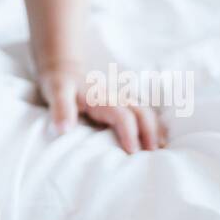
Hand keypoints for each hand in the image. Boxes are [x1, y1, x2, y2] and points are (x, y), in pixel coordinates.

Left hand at [39, 63, 167, 152]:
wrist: (64, 67)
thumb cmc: (60, 83)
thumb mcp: (56, 92)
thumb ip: (61, 109)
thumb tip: (63, 130)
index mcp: (103, 98)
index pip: (122, 115)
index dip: (129, 132)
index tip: (132, 152)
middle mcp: (117, 97)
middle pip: (141, 112)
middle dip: (150, 131)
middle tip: (155, 153)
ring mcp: (122, 98)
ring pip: (145, 111)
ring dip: (155, 128)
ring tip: (163, 147)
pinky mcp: (122, 101)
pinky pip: (143, 111)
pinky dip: (154, 123)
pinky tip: (161, 137)